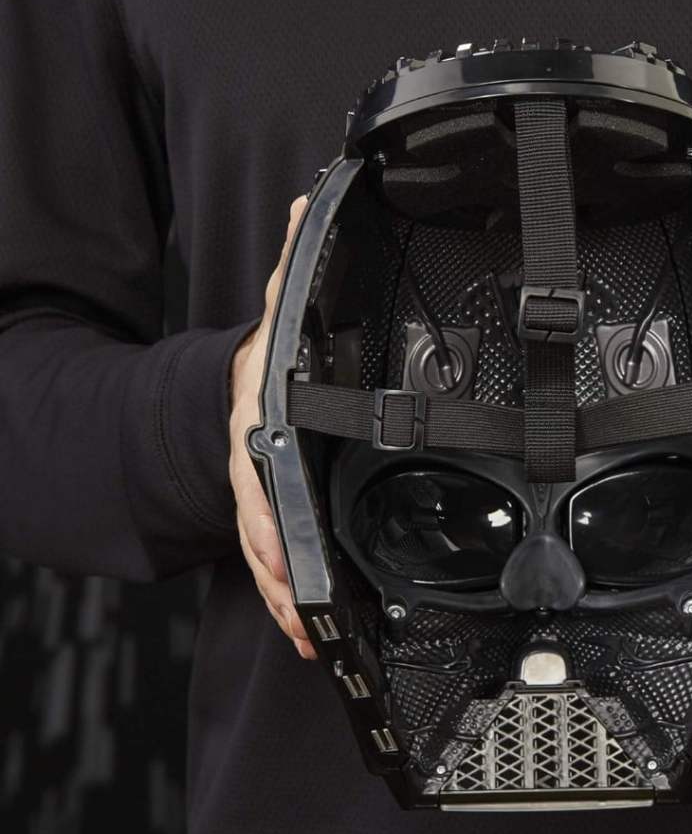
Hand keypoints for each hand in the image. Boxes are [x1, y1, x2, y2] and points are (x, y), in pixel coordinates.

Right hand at [228, 195, 315, 658]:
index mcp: (258, 421)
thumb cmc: (264, 363)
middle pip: (259, 527)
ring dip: (284, 595)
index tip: (277, 542)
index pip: (255, 467)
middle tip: (298, 611)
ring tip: (305, 636)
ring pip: (268, 555)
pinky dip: (291, 594)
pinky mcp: (276, 519)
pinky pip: (281, 561)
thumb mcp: (279, 308)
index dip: (266, 509)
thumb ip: (296, 256)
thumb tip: (313, 197)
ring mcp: (260, 499)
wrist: (234, 394)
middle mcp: (254, 467)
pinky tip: (309, 629)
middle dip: (276, 571)